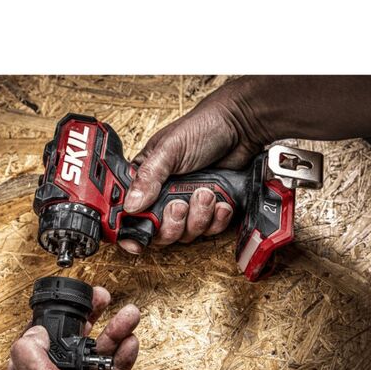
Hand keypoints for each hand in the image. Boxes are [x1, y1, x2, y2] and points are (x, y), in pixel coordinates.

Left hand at [3, 286, 139, 369]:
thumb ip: (31, 356)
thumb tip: (33, 330)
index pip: (39, 339)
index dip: (58, 316)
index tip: (74, 301)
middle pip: (71, 341)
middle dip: (90, 318)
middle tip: (103, 299)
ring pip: (96, 353)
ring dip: (114, 332)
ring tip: (130, 316)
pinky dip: (123, 356)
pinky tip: (130, 343)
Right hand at [119, 77, 271, 252]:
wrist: (240, 128)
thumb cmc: (201, 129)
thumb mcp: (169, 150)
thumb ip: (148, 178)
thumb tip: (130, 205)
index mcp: (146, 180)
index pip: (130, 213)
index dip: (131, 230)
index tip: (135, 241)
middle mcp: (164, 197)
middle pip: (159, 232)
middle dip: (172, 224)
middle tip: (179, 205)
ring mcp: (188, 206)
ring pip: (185, 233)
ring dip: (198, 217)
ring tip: (206, 192)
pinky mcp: (210, 211)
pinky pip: (209, 230)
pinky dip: (217, 219)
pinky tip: (221, 202)